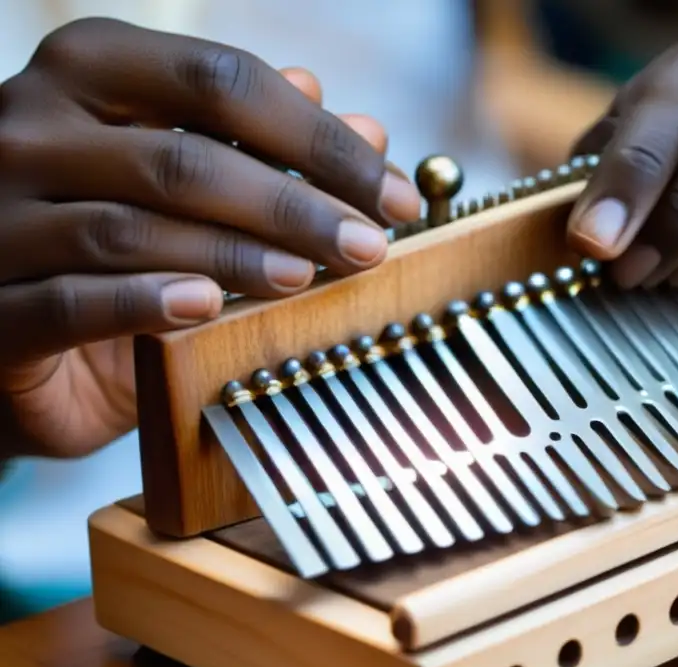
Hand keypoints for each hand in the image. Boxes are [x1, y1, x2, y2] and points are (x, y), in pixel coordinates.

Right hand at [0, 18, 420, 458]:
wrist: (21, 334)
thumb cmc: (123, 247)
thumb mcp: (201, 191)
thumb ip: (271, 152)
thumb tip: (369, 129)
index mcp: (89, 71)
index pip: (221, 81)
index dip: (318, 139)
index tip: (392, 195)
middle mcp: (30, 127)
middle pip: (181, 158)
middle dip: (292, 206)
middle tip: (367, 246)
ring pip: (130, 229)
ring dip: (233, 256)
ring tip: (306, 277)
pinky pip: (72, 299)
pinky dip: (146, 302)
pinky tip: (205, 307)